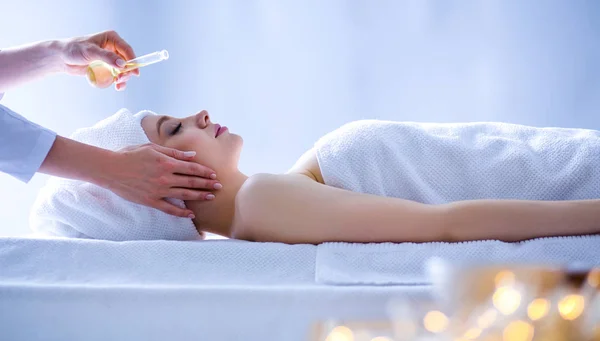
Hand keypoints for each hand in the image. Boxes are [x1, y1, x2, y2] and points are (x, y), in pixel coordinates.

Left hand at [58, 30, 138, 90]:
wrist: (62, 58)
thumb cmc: (73, 50)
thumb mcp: (91, 52)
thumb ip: (107, 57)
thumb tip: (122, 64)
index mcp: (111, 39)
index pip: (126, 49)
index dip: (133, 60)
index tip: (135, 72)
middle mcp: (112, 48)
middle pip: (127, 61)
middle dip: (126, 72)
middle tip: (121, 79)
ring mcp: (110, 58)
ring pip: (123, 70)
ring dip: (123, 78)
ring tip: (118, 84)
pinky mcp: (106, 67)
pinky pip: (116, 75)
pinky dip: (117, 81)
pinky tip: (116, 86)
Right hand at [101, 144, 220, 217]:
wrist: (110, 169)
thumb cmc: (130, 154)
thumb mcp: (152, 148)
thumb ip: (174, 152)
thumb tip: (192, 155)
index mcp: (166, 162)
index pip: (191, 167)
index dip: (205, 171)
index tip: (214, 174)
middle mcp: (165, 177)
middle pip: (191, 181)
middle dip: (207, 183)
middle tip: (220, 186)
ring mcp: (158, 190)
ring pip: (184, 194)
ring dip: (199, 196)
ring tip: (211, 197)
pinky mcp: (151, 201)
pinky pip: (169, 208)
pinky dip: (181, 212)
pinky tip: (192, 214)